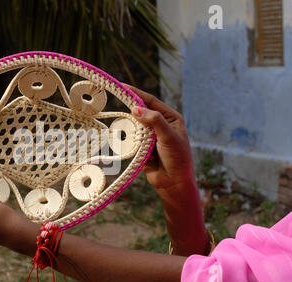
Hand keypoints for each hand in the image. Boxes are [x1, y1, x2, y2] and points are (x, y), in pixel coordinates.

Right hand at [128, 87, 208, 255]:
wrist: (174, 183)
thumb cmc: (178, 159)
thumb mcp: (169, 137)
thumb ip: (155, 121)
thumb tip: (137, 109)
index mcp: (170, 118)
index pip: (150, 101)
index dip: (136, 93)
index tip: (122, 86)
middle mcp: (160, 125)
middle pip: (141, 112)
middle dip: (130, 110)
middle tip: (115, 103)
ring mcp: (151, 136)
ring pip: (135, 126)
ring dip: (130, 128)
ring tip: (128, 130)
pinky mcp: (143, 148)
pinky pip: (132, 140)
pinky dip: (129, 140)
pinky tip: (130, 143)